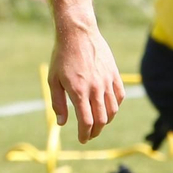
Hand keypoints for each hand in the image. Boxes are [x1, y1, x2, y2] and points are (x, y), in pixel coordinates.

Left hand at [49, 23, 125, 143]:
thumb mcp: (53, 80)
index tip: (82, 139)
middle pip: (101, 120)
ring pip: (112, 110)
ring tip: (98, 124)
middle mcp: (95, 88)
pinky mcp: (114, 74)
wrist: (77, 32)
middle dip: (95, 132)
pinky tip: (109, 108)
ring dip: (106, 121)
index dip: (85, 134)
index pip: (87, 122)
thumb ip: (58, 103)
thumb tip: (61, 123)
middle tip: (89, 135)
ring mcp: (107, 81)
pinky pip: (119, 96)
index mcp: (79, 91)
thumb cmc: (62, 56)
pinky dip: (115, 106)